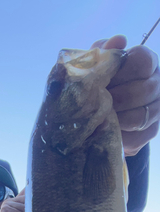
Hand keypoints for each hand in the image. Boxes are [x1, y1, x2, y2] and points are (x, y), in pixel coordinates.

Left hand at [91, 35, 159, 155]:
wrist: (92, 113)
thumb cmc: (95, 83)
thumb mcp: (94, 65)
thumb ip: (102, 52)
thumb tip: (118, 40)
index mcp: (146, 61)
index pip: (143, 61)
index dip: (122, 71)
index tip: (104, 79)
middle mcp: (156, 83)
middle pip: (144, 91)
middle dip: (116, 99)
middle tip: (97, 104)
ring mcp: (156, 108)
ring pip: (141, 116)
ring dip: (117, 119)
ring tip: (99, 120)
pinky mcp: (150, 131)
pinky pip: (139, 137)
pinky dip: (120, 137)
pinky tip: (106, 133)